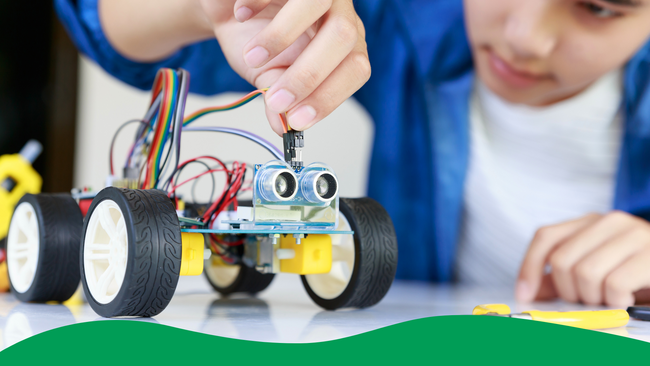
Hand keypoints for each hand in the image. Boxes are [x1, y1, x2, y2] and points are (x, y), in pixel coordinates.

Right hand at [199, 0, 369, 134]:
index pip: (355, 69)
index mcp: (344, 43)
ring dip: (281, 36)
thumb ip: (279, 103)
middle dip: (308, 75)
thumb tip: (284, 129)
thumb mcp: (269, 77)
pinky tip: (242, 15)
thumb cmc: (255, 39)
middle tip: (274, 99)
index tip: (297, 120)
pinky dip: (256, 2)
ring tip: (253, 57)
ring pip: (317, 2)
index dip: (329, 97)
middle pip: (343, 36)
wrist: (226, 7)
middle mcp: (337, 11)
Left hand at [516, 211, 649, 306]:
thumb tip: (530, 292)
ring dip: (593, 298)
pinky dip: (615, 301)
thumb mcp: (598, 270)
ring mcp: (634, 234)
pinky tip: (626, 301)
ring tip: (610, 300)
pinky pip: (614, 284)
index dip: (530, 267)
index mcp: (592, 222)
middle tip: (588, 300)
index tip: (524, 294)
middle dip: (569, 291)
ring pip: (585, 273)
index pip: (546, 237)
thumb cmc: (638, 273)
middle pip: (562, 260)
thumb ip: (564, 277)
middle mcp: (610, 221)